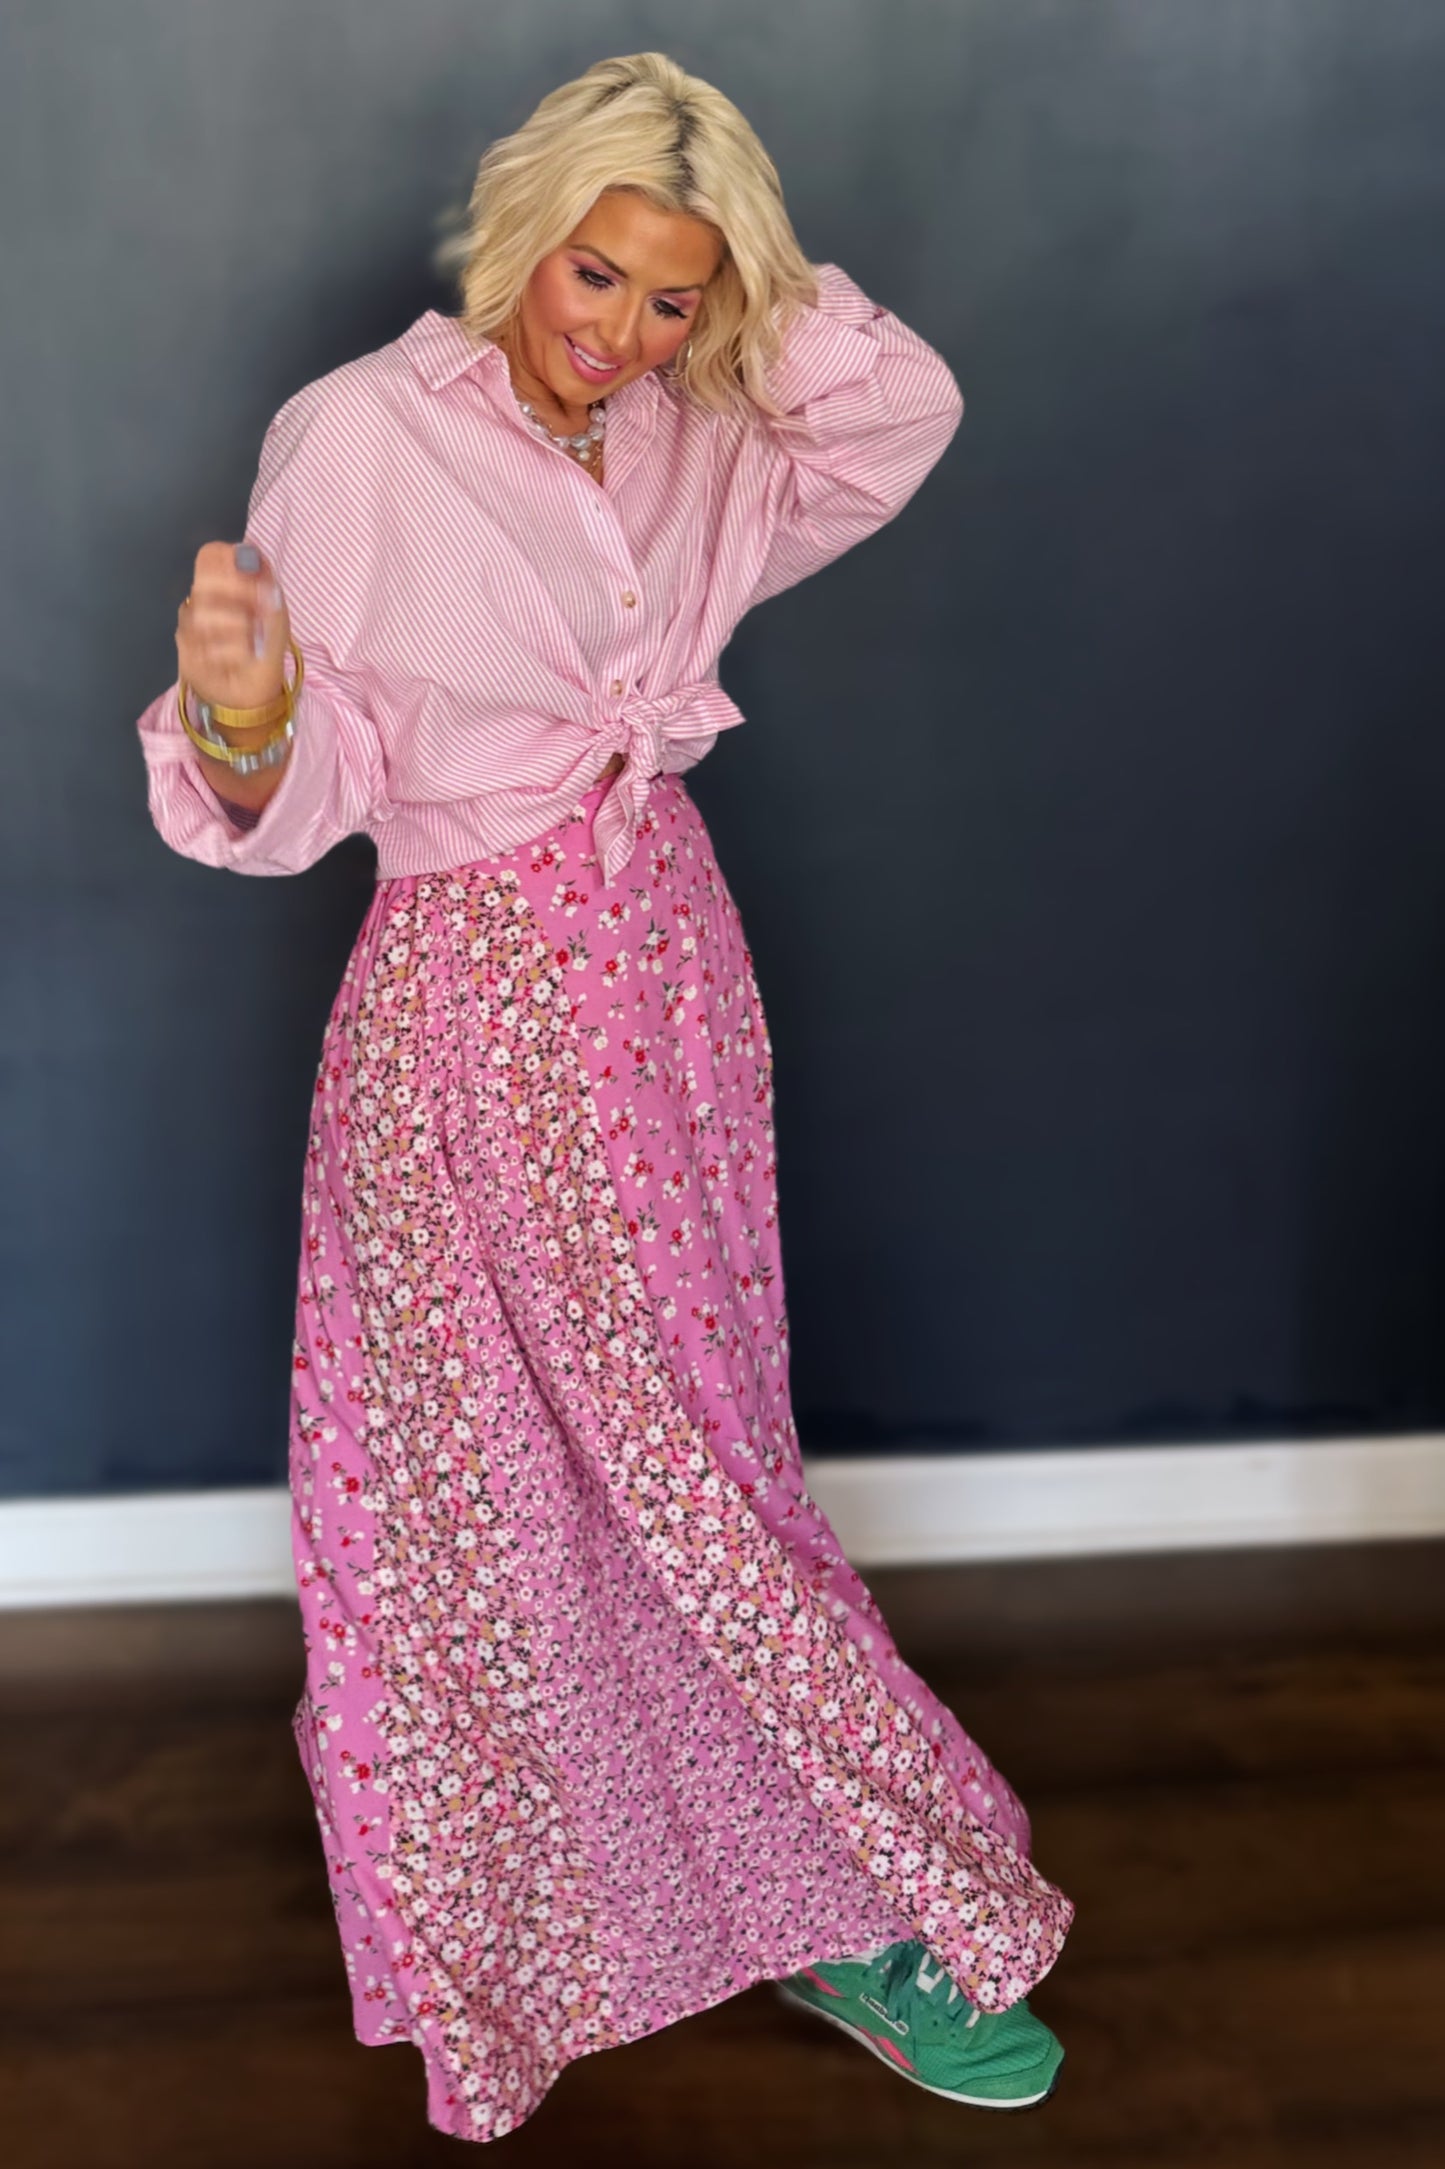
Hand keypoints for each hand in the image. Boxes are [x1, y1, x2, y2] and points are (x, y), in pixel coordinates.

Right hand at [177, 541, 290, 709]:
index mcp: (222, 582)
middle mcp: (202, 598)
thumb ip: (264, 579)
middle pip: (203, 582)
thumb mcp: (276, 610)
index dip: (229, 562)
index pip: (210, 554)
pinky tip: (241, 658)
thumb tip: (250, 552)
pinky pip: (206, 645)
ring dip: (237, 630)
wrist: (255, 687)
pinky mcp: (186, 650)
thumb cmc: (263, 644)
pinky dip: (233, 653)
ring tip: (252, 640)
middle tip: (258, 611)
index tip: (253, 577)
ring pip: (203, 615)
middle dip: (235, 595)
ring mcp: (191, 623)